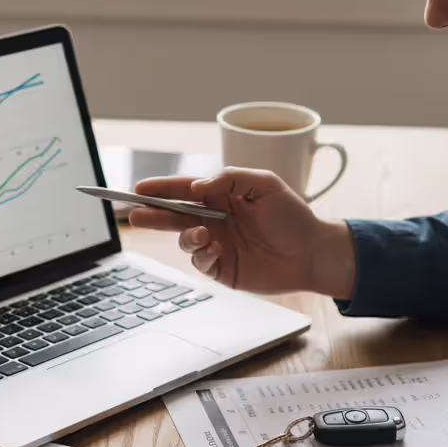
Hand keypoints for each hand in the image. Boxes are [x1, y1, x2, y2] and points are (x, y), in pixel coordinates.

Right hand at [128, 168, 355, 296]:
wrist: (313, 253)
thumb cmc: (293, 217)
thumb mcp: (265, 184)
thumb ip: (230, 178)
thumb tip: (197, 186)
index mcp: (223, 196)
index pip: (185, 189)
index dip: (161, 189)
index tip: (139, 188)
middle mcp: (216, 219)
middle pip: (174, 215)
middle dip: (152, 214)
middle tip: (134, 213)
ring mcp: (218, 244)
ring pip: (184, 239)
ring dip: (185, 236)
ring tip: (201, 234)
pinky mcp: (223, 268)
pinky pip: (200, 262)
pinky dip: (201, 254)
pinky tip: (215, 248)